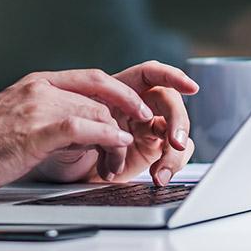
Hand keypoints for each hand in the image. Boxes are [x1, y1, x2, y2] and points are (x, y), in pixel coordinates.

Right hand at [0, 69, 160, 195]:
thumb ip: (50, 113)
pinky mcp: (34, 133)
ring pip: (95, 113)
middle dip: (122, 121)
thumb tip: (83, 125)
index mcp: (37, 83)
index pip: (92, 77)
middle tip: (128, 142)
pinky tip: (112, 147)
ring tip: (116, 158)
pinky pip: (81, 129)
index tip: (138, 106)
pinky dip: (105, 137)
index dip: (121, 92)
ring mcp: (37, 109)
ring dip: (115, 138)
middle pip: (99, 99)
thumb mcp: (20, 116)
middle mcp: (40, 90)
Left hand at [32, 60, 197, 185]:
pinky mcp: (153, 152)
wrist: (60, 171)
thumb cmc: (64, 140)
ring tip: (161, 172)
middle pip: (170, 102)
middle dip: (178, 120)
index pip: (150, 74)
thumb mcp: (71, 127)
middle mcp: (138, 107)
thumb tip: (111, 133)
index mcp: (120, 89)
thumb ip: (90, 124)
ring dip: (175, 152)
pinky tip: (158, 177)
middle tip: (174, 142)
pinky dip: (171, 166)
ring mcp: (148, 130)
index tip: (190, 86)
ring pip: (177, 131)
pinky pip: (175, 154)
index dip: (172, 75)